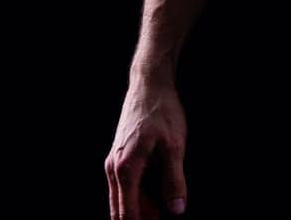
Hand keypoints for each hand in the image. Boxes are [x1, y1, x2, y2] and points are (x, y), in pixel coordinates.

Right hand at [105, 72, 188, 218]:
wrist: (149, 84)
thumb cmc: (162, 111)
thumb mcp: (175, 146)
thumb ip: (175, 180)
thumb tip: (177, 210)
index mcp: (126, 168)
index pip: (128, 212)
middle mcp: (114, 168)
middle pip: (122, 208)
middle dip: (141, 218)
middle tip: (160, 219)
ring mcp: (114, 161)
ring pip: (123, 197)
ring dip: (140, 208)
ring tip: (161, 213)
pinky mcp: (118, 156)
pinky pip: (124, 184)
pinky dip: (137, 195)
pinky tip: (155, 197)